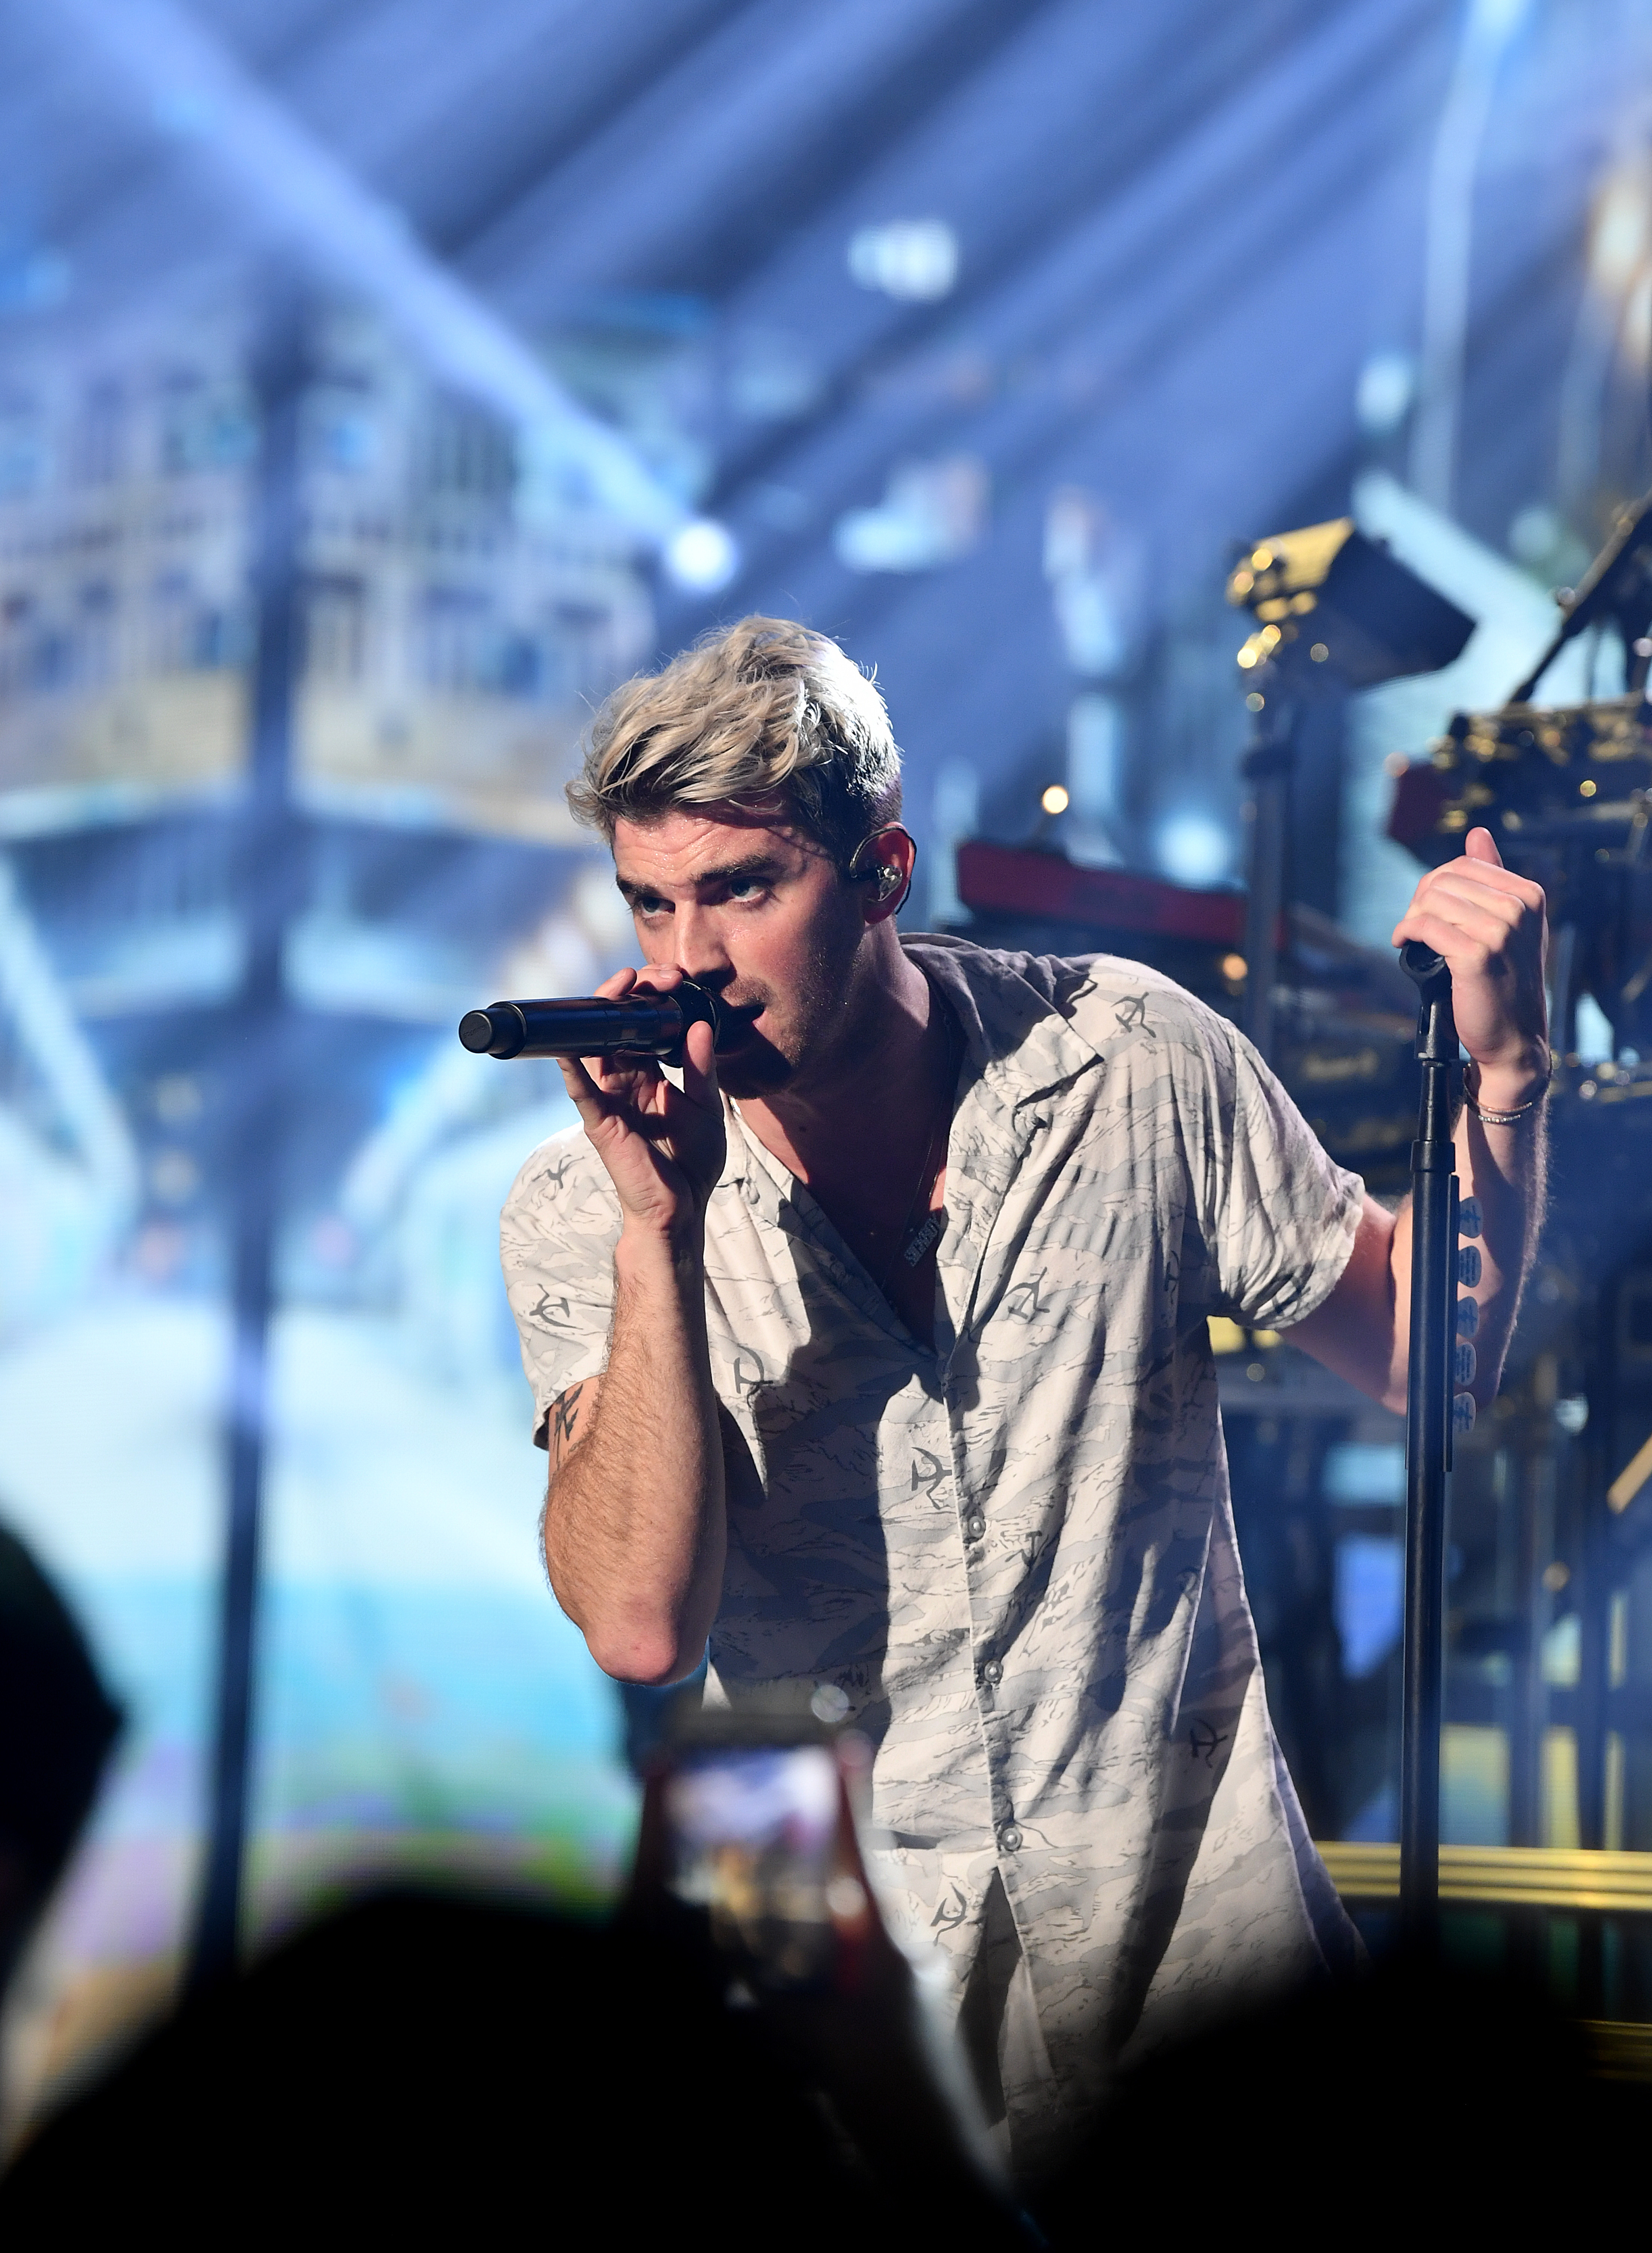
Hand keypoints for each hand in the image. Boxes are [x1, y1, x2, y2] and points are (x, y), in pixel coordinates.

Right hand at [557, 965, 726, 1241]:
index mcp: (649, 1074)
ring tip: (619, 985)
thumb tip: (699, 1025)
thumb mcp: (706, 1106)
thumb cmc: (693, 1160)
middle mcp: (624, 1080)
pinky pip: (580, 1090)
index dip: (652, 999)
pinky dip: (571, 1067)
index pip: (641, 1026)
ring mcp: (608, 1098)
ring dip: (603, 1013)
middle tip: (655, 977)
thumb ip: (700, 1067)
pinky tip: (568, 1045)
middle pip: (616, 1026)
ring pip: (595, 1046)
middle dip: (632, 995)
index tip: (674, 979)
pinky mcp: (599, 1121)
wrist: (682, 1207)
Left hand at [1391, 827, 1548, 1100]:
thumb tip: (1477, 834)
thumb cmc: (1505, 982)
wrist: (1514, 1036)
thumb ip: (1493, 879)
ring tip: (1410, 937)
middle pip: (1445, 880)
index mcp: (1528, 895)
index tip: (1425, 908)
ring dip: (1411, 919)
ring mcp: (1501, 931)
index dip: (1434, 884)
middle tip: (1413, 926)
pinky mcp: (1477, 956)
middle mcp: (1519, 908)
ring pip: (1432, 901)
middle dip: (1419, 900)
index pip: (1464, 865)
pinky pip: (1426, 928)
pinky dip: (1406, 933)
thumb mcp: (1507, 925)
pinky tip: (1404, 944)